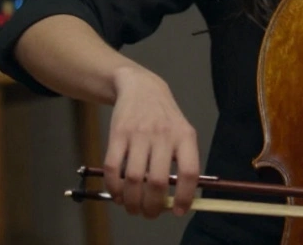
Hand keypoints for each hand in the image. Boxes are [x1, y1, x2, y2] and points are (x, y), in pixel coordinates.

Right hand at [103, 67, 200, 218]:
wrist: (141, 87)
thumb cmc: (165, 117)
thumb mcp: (182, 133)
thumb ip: (182, 162)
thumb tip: (175, 201)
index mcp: (185, 137)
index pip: (189, 172)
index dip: (184, 196)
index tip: (178, 211)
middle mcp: (163, 134)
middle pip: (158, 181)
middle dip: (152, 206)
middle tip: (149, 214)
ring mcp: (139, 133)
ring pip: (134, 178)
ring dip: (132, 201)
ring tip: (132, 208)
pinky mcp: (117, 133)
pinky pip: (113, 167)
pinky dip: (114, 187)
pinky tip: (118, 194)